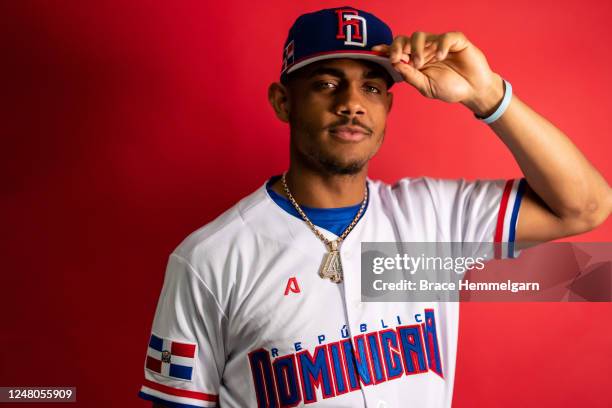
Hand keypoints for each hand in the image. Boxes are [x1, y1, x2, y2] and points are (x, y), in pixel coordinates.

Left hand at [372, 31, 503, 116]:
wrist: (473, 91)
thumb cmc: (449, 89)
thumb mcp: (426, 87)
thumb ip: (411, 76)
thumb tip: (395, 65)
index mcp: (416, 61)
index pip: (398, 51)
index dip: (386, 49)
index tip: (375, 50)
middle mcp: (425, 50)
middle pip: (405, 39)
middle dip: (397, 47)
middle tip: (397, 58)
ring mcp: (439, 44)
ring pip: (421, 36)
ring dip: (416, 49)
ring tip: (420, 63)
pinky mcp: (456, 41)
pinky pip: (445, 37)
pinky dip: (440, 45)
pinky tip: (440, 56)